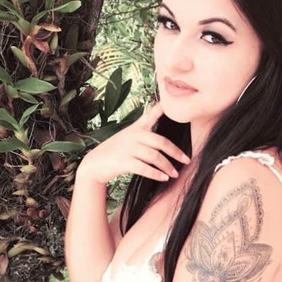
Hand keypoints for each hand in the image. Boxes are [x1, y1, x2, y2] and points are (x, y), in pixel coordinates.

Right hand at [76, 101, 190, 185]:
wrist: (94, 164)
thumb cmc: (114, 152)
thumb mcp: (127, 137)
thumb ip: (143, 135)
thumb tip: (163, 141)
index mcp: (135, 129)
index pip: (150, 116)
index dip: (161, 109)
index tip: (171, 104)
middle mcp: (133, 136)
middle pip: (160, 141)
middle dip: (175, 152)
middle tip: (186, 160)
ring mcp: (127, 148)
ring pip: (154, 156)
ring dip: (167, 166)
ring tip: (175, 174)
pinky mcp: (123, 162)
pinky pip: (144, 168)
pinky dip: (155, 174)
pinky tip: (163, 178)